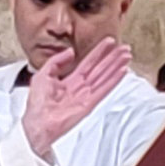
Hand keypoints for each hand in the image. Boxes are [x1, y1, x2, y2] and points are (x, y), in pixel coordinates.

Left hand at [23, 39, 135, 155]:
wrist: (37, 123)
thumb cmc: (37, 104)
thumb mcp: (43, 74)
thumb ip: (56, 61)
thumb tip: (70, 51)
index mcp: (70, 81)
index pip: (88, 63)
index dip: (99, 52)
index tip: (109, 42)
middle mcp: (81, 87)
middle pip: (100, 69)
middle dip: (113, 58)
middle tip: (125, 48)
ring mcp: (87, 96)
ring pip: (105, 77)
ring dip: (117, 66)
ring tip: (127, 55)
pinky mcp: (89, 104)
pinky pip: (104, 89)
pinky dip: (114, 80)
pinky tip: (122, 71)